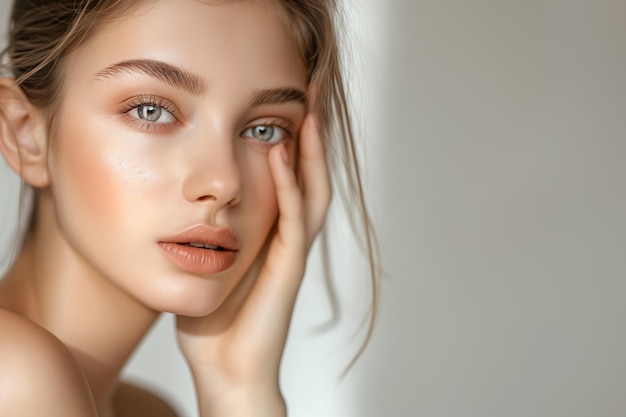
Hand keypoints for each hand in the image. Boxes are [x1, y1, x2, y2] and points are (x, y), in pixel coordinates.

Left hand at [175, 108, 329, 413]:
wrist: (226, 367)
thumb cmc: (214, 319)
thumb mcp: (207, 263)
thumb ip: (205, 231)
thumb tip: (182, 202)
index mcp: (270, 233)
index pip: (289, 176)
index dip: (291, 138)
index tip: (282, 99)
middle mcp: (287, 237)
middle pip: (309, 174)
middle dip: (312, 132)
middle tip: (308, 88)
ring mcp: (290, 252)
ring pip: (311, 190)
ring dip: (311, 150)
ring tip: (308, 108)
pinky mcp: (287, 269)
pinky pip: (293, 221)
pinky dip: (289, 186)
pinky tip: (282, 155)